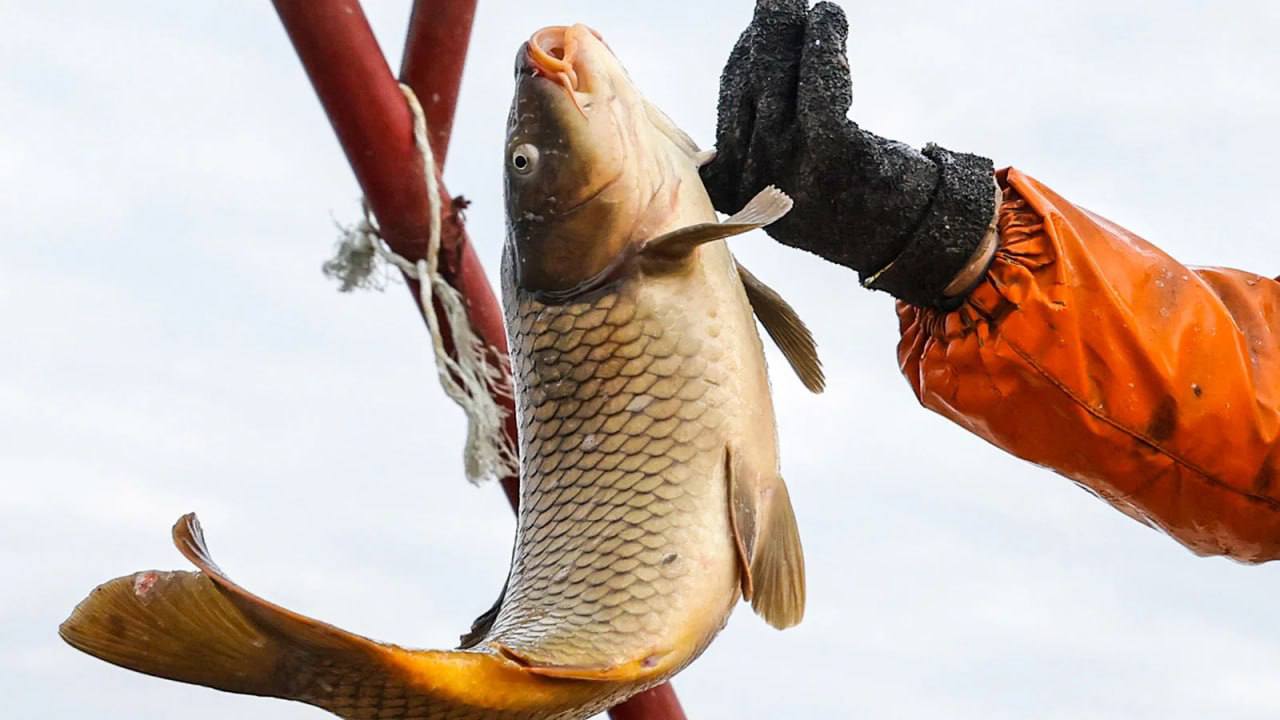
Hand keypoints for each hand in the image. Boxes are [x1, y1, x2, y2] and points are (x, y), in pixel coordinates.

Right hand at [700, 0, 996, 307]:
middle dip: (757, 41)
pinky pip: (817, 85)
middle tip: (772, 2)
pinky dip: (821, 43)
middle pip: (748, 93)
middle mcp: (758, 184)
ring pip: (775, 83)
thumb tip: (749, 80)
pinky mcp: (830, 155)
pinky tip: (827, 17)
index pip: (730, 116)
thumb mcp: (801, 180)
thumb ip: (769, 146)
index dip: (740, 67)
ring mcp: (790, 170)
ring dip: (786, 32)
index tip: (755, 36)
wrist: (919, 242)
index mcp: (744, 194)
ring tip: (796, 3)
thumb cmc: (862, 205)